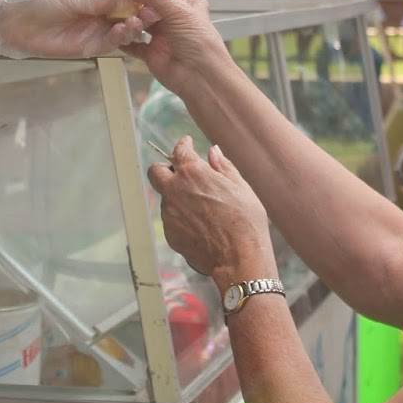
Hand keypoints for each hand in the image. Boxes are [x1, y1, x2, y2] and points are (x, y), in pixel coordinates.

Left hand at [0, 0, 150, 58]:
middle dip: (140, 15)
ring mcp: (95, 32)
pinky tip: (122, 32)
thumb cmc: (43, 0)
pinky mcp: (87, 48)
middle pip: (127, 17)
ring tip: (136, 22)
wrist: (17, 20)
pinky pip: (107, 45)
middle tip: (151, 12)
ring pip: (121, 32)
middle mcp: (101, 15)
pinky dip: (117, 39)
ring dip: (131, 28)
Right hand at [115, 0, 234, 94]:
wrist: (201, 77)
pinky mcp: (151, 53)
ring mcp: (162, 35)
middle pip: (146, 4)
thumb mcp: (177, 10)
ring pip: (138, 22)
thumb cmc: (200, 41)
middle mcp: (172, 17)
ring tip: (115, 14)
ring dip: (128, 19)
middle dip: (131, 0)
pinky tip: (115, 32)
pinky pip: (133, 43)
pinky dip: (124, 38)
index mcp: (185, 2)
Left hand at [146, 138, 275, 283]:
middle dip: (165, 169)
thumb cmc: (245, 221)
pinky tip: (202, 225)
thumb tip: (212, 151)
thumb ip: (222, 166)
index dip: (184, 145)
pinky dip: (182, 217)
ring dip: (177, 197)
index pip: (179, 150)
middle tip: (182, 174)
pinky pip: (172, 219)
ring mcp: (169, 213)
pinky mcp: (169, 233)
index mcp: (192, 173)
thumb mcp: (240, 187)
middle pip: (156, 172)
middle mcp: (174, 190)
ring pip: (165, 198)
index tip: (188, 144)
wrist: (239, 258)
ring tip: (203, 209)